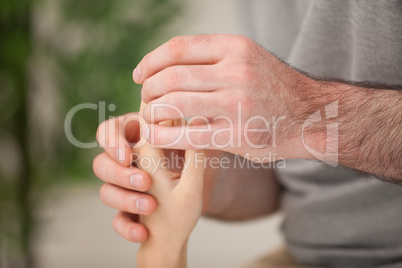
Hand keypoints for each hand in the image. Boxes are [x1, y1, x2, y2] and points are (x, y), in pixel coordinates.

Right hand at [93, 112, 215, 242]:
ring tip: (150, 206)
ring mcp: (121, 191)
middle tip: (144, 182)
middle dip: (120, 173)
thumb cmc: (187, 201)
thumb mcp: (193, 180)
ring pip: (104, 189)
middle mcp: (127, 167)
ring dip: (125, 199)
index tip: (128, 155)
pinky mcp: (120, 213)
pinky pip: (115, 219)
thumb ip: (192, 154)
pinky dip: (127, 227)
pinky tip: (142, 233)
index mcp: (142, 147)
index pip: (112, 130)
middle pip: (102, 161)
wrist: (177, 239)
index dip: (113, 139)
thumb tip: (197, 120)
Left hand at [134, 34, 313, 160]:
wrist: (309, 116)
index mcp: (236, 48)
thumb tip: (164, 67)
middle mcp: (237, 72)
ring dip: (151, 112)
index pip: (178, 48)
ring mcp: (237, 104)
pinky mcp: (237, 136)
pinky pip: (186, 135)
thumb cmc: (271, 88)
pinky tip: (155, 136)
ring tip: (149, 116)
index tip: (139, 75)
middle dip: (148, 90)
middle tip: (145, 99)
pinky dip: (162, 136)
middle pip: (171, 76)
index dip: (150, 61)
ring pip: (173, 104)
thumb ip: (212, 60)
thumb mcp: (247, 59)